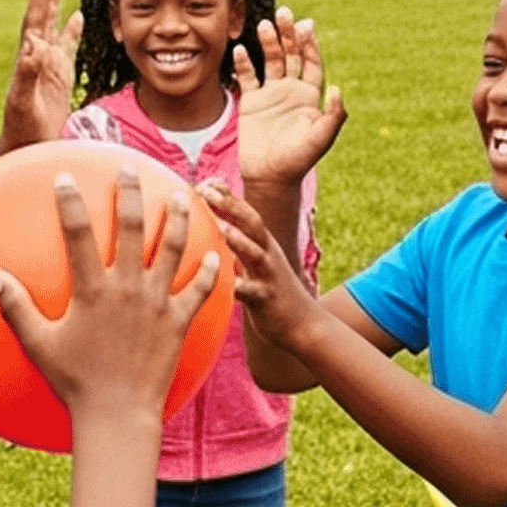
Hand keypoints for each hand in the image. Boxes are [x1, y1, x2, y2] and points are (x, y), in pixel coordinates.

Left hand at [0, 0, 80, 150]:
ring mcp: (47, 66)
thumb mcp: (23, 101)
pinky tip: (76, 17)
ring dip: (55, 6)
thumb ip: (27, 73)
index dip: (39, 0)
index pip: (33, 23)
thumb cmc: (22, 128)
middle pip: (41, 19)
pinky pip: (66, 47)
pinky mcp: (57, 77)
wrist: (23, 147)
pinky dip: (71, 31)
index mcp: (27, 59)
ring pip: (52, 28)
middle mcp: (36, 58)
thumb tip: (33, 46)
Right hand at [0, 166, 219, 425]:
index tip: (66, 176)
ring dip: (179, 218)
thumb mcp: (38, 344)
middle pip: (131, 227)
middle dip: (131, 192)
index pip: (77, 233)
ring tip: (185, 195)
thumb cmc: (74, 382)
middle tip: (131, 169)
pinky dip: (209, 271)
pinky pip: (199, 290)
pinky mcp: (180, 322)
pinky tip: (215, 254)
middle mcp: (127, 288)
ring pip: (172, 248)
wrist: (118, 415)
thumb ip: (15, 307)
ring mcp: (157, 303)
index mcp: (91, 290)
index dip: (70, 202)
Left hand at [201, 180, 322, 350]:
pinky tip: (230, 284)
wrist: (302, 325)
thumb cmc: (271, 292)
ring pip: (255, 254)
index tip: (204, 181)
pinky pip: (254, 292)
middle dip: (230, 205)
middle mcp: (267, 254)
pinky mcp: (267, 299)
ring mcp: (269, 275)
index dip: (226, 195)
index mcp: (262, 244)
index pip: (245, 212)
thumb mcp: (256, 264)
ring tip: (221, 228)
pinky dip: (242, 287)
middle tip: (205, 191)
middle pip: (252, 223)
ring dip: (239, 240)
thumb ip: (239, 245)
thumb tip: (218, 227)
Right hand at [238, 8, 345, 185]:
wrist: (271, 177)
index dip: (310, 44)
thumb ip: (333, 116)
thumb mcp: (320, 139)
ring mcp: (271, 94)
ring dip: (268, 43)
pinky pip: (247, 77)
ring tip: (265, 25)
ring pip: (270, 61)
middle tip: (284, 13)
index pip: (312, 62)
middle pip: (291, 55)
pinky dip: (244, 63)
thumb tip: (338, 90)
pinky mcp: (251, 102)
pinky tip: (240, 50)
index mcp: (310, 96)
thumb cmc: (298, 160)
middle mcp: (291, 90)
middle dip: (288, 35)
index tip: (305, 26)